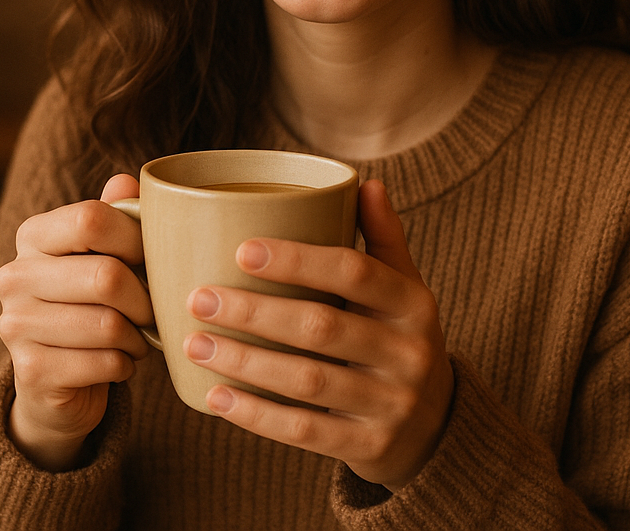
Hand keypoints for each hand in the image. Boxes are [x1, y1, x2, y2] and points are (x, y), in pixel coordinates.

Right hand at [0, 174, 153, 470]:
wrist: (58, 376)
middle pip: (106, 276)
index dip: (136, 238)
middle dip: (146, 298)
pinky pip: (104, 363)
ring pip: (109, 325)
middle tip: (154, 309)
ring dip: (139, 336)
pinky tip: (120, 361)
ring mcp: (15, 325)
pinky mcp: (29, 371)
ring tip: (139, 335)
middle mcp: (14, 276)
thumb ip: (116, 215)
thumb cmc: (93, 300)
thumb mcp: (106, 252)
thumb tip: (125, 181)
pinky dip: (126, 364)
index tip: (153, 258)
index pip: (90, 219)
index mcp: (33, 235)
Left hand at [182, 179, 453, 490]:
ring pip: (306, 382)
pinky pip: (304, 431)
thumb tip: (367, 183)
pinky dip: (256, 414)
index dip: (298, 260)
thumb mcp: (405, 288)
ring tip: (194, 342)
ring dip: (244, 362)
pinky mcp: (369, 447)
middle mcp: (408, 353)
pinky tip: (215, 395)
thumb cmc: (399, 337)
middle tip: (198, 297)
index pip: (354, 272)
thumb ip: (383, 237)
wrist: (435, 426)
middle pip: (321, 327)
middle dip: (254, 312)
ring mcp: (391, 404)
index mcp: (413, 303)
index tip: (242, 250)